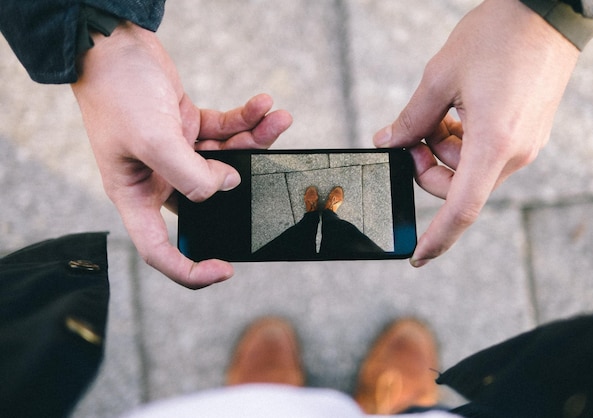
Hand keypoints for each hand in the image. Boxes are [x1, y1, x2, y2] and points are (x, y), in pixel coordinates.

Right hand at [72, 22, 291, 287]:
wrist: (114, 45)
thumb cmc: (118, 93)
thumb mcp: (152, 141)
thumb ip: (191, 175)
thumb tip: (227, 184)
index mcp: (136, 194)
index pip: (159, 249)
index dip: (190, 270)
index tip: (225, 269)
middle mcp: (157, 178)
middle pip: (208, 199)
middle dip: (243, 185)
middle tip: (271, 170)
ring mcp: (175, 153)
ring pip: (225, 161)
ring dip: (255, 142)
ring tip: (277, 119)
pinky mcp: (188, 127)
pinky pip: (224, 131)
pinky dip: (246, 120)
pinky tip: (263, 106)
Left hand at [374, 0, 578, 266]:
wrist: (546, 11)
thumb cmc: (497, 36)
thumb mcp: (439, 76)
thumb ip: (410, 119)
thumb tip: (386, 142)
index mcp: (494, 144)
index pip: (462, 210)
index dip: (437, 238)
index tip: (417, 256)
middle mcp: (515, 153)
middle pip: (457, 187)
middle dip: (426, 168)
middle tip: (410, 136)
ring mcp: (525, 144)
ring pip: (469, 169)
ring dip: (443, 150)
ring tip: (438, 112)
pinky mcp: (527, 133)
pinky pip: (486, 153)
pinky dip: (462, 141)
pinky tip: (457, 110)